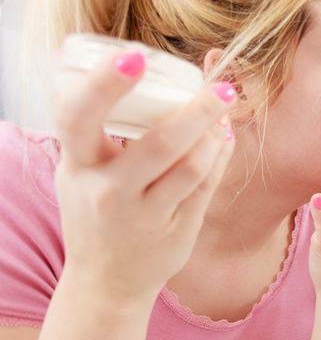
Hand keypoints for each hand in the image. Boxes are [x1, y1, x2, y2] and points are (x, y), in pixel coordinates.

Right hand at [54, 49, 235, 303]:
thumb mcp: (77, 171)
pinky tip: (224, 138)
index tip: (134, 58)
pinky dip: (218, 156)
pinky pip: (204, 186)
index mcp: (78, 167)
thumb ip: (86, 125)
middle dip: (195, 111)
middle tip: (220, 87)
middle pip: (158, 143)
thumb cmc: (93, 212)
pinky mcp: (176, 230)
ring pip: (191, 166)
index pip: (78, 117)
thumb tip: (83, 59)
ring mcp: (144, 215)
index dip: (104, 85)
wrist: (106, 282)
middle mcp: (108, 192)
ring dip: (214, 133)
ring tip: (223, 108)